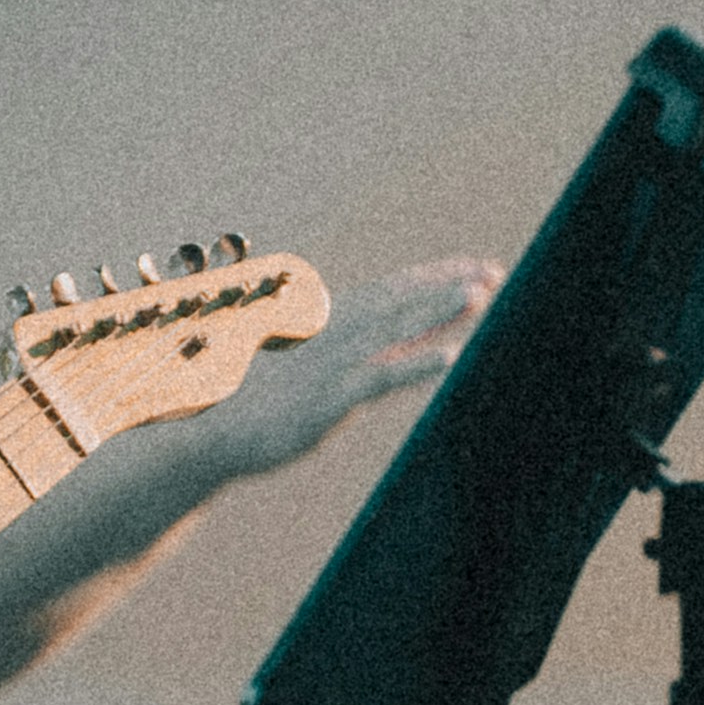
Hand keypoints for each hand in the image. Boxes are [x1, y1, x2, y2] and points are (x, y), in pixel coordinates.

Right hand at [182, 255, 488, 482]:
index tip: (476, 267)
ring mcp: (331, 366)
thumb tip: (392, 347)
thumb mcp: (306, 375)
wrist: (208, 437)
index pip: (390, 294)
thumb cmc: (255, 408)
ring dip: (437, 310)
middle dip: (446, 286)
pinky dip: (415, 364)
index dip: (433, 279)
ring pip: (393, 329)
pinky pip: (379, 378)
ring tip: (479, 294)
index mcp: (329, 328)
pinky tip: (449, 356)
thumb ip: (351, 358)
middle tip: (495, 271)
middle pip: (399, 302)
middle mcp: (333, 338)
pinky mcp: (328, 401)